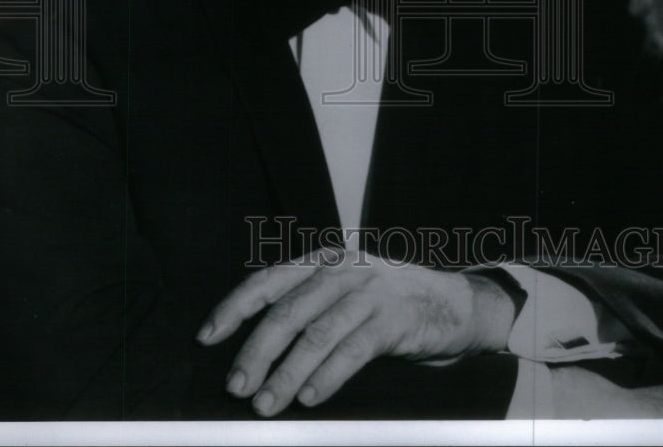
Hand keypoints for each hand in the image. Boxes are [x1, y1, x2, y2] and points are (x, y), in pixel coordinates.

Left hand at [196, 247, 516, 416]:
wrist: (454, 303)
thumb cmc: (389, 304)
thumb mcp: (346, 291)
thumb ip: (309, 307)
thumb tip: (257, 350)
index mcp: (324, 260)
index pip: (268, 281)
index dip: (234, 308)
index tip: (208, 337)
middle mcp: (342, 270)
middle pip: (288, 311)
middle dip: (257, 352)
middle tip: (237, 386)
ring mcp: (369, 292)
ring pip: (317, 334)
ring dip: (287, 373)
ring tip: (267, 403)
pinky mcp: (393, 319)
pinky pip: (353, 349)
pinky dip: (328, 376)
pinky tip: (311, 398)